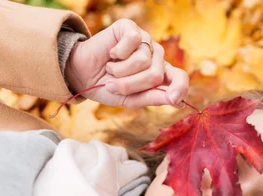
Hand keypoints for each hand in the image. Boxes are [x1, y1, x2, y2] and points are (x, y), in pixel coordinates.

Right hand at [64, 19, 188, 108]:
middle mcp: (155, 56)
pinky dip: (118, 52)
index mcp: (159, 74)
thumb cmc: (108, 87)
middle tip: (113, 85)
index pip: (179, 78)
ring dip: (121, 71)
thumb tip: (177, 101)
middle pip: (156, 75)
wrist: (82, 74)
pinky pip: (133, 41)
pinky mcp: (131, 28)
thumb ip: (152, 98)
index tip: (173, 99)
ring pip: (143, 60)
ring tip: (111, 69)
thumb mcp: (131, 99)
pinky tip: (111, 53)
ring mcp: (144, 41)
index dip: (180, 88)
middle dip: (131, 85)